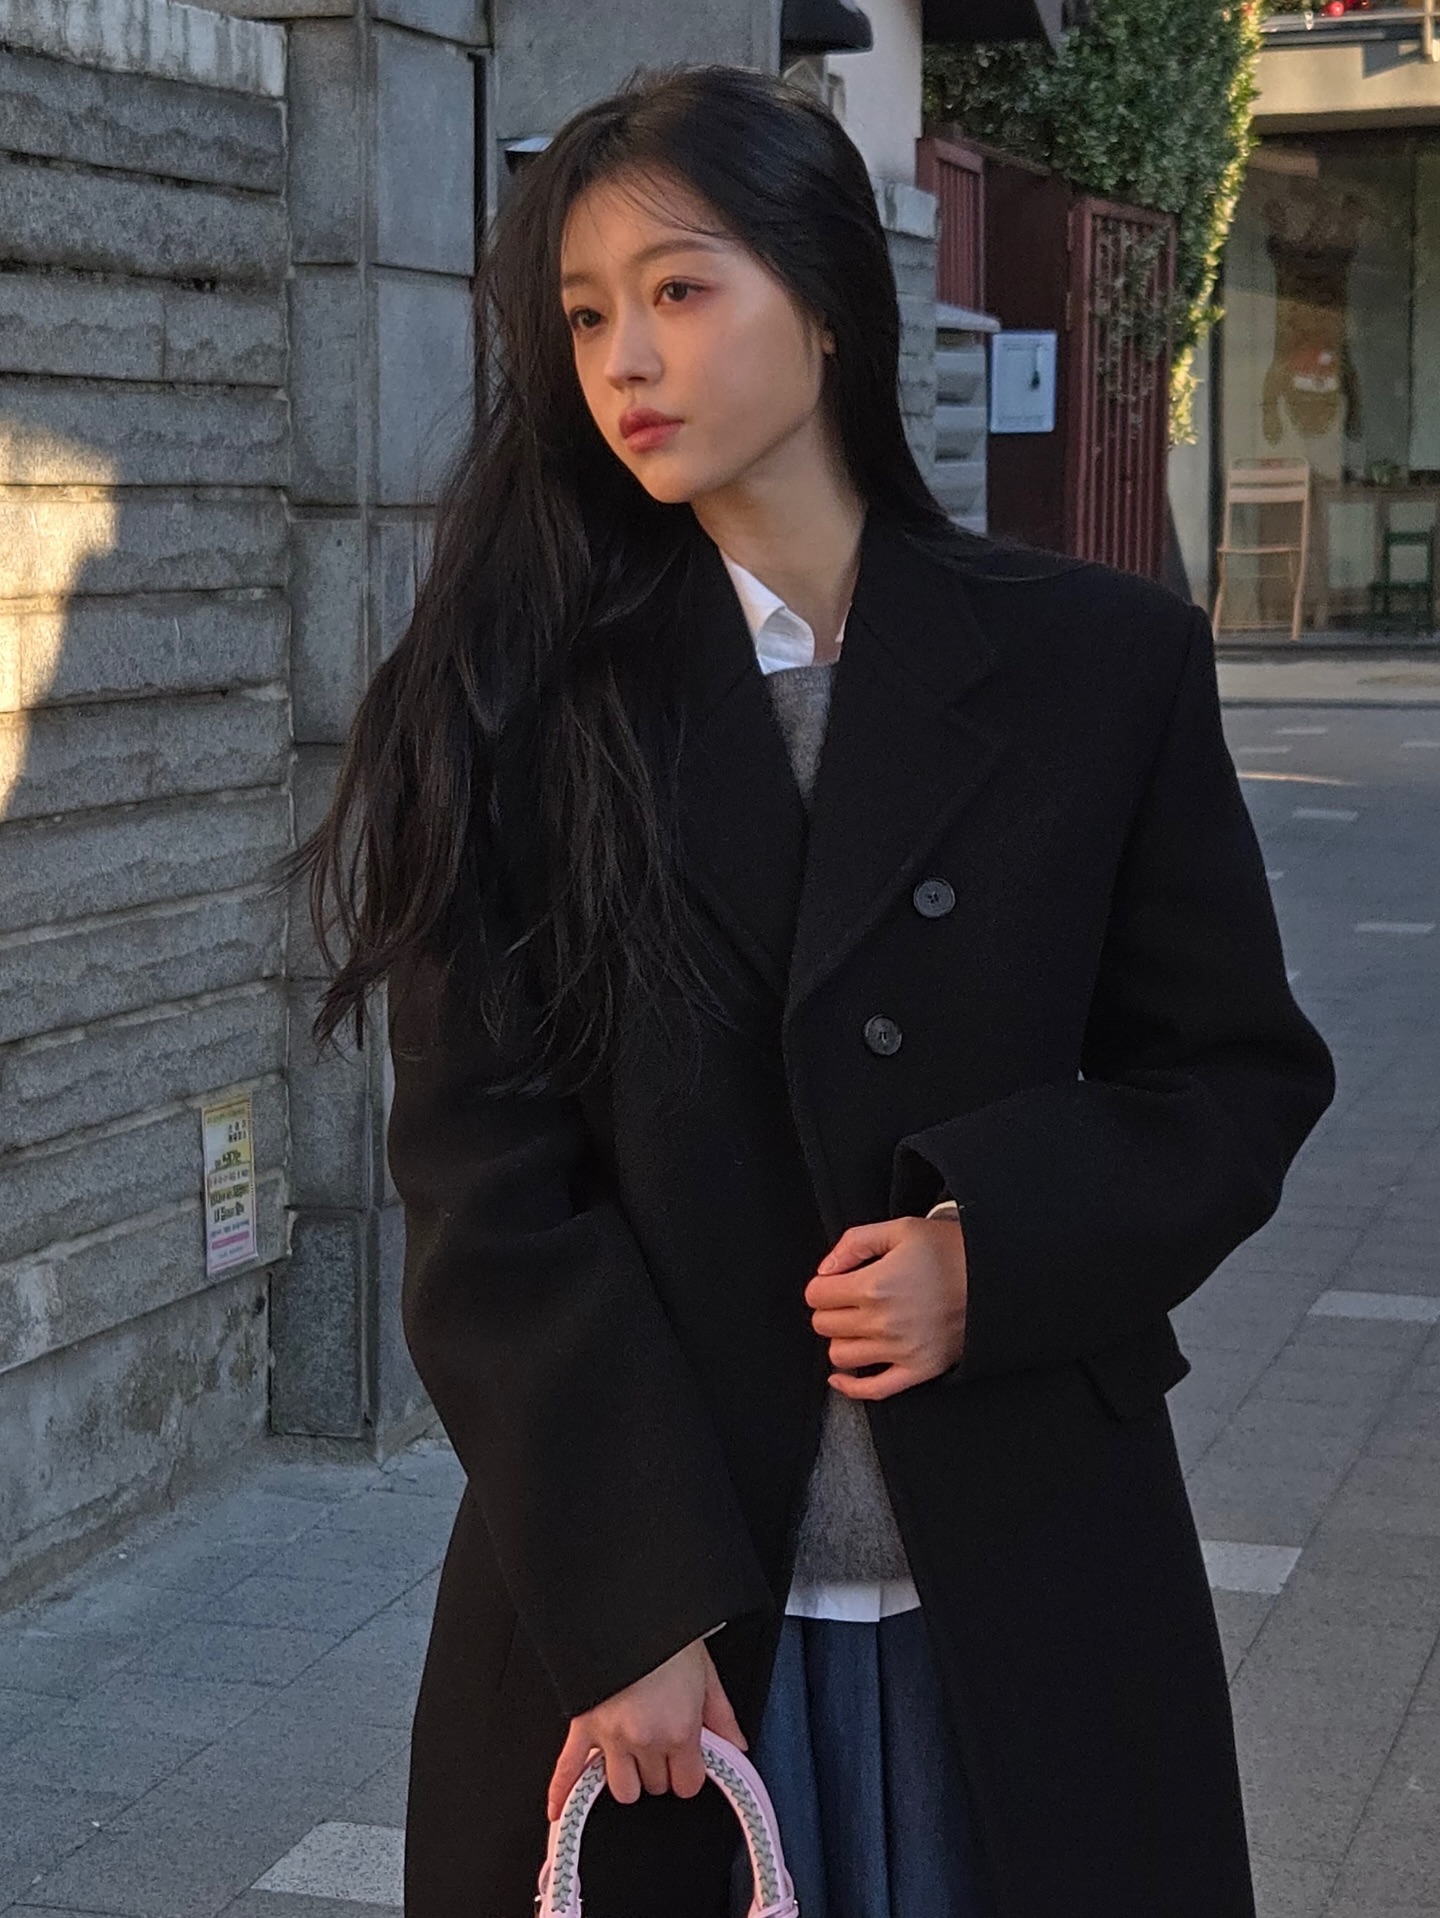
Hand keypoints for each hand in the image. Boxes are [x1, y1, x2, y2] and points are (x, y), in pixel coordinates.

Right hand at [546, 1636, 747, 1821]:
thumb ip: (723, 1717)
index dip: (689, 1773)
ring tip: (633, 1756)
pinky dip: (562, 1792)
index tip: (689, 1760)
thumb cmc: (669, 1634)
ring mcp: (611, 1737)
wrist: (629, 1606)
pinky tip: (557, 1810)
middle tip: (663, 1744)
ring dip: (629, 1777)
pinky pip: (568, 1768)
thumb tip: (738, 1747)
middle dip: (662, 1770)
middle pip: (656, 1786)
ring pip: (622, 1789)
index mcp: (679, 1729)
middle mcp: (644, 1740)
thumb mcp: (707, 1673)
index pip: (687, 1784)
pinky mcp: (583, 1725)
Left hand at [804, 1213, 967, 1399]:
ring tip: (857, 1325)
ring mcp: (900, 1350)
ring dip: (841, 1339)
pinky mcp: (918, 1370)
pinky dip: (851, 1386)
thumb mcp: (901, 1229)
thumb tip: (825, 1270)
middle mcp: (883, 1322)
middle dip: (829, 1310)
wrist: (995, 1278)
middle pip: (824, 1325)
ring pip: (840, 1356)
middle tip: (847, 1300)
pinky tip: (842, 1376)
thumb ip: (854, 1243)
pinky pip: (873, 1390)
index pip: (816, 1295)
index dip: (822, 1285)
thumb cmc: (949, 1250)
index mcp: (874, 1285)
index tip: (835, 1281)